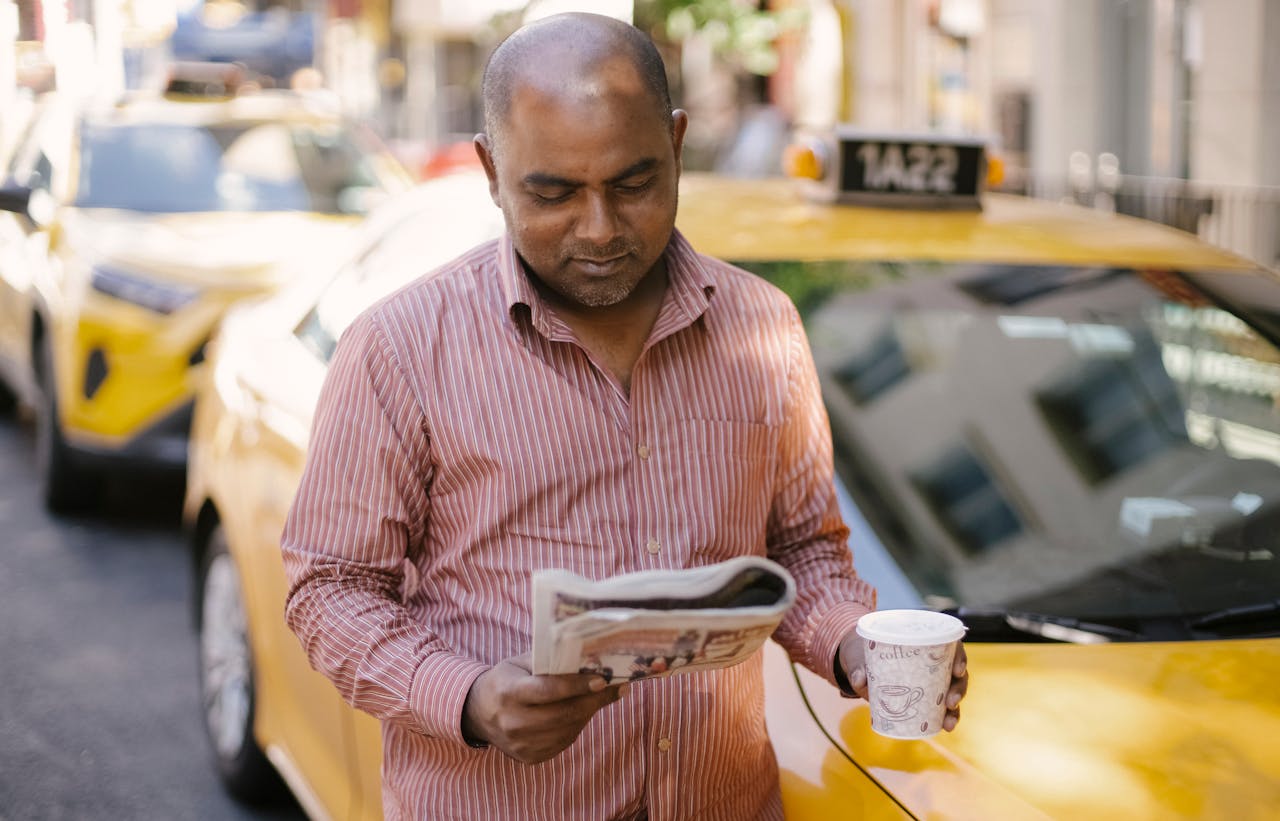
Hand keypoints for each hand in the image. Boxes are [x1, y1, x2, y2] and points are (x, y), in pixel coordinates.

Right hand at [461, 653, 628, 763]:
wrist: (478, 713)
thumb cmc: (506, 679)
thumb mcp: (520, 664)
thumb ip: (548, 661)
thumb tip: (590, 656)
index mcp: (509, 692)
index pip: (548, 690)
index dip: (577, 685)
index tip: (603, 679)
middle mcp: (513, 721)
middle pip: (563, 713)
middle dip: (594, 700)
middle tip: (617, 687)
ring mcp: (520, 744)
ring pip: (567, 729)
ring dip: (590, 712)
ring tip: (605, 696)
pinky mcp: (529, 757)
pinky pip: (563, 741)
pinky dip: (577, 725)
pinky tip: (584, 711)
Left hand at [838, 631, 969, 731]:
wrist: (859, 666)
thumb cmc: (864, 653)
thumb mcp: (860, 656)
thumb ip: (859, 667)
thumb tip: (860, 680)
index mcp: (923, 642)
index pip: (950, 644)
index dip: (959, 656)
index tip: (957, 669)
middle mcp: (933, 661)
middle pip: (956, 672)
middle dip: (958, 688)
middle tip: (950, 701)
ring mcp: (932, 680)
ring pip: (953, 691)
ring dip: (956, 708)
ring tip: (949, 722)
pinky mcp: (926, 697)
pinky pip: (942, 707)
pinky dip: (946, 717)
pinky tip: (946, 727)